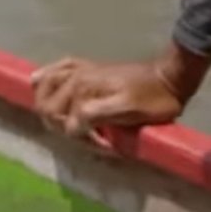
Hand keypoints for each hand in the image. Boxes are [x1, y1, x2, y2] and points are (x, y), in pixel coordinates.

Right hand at [30, 52, 195, 142]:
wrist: (170, 77)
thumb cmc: (152, 100)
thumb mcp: (126, 111)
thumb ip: (94, 116)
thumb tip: (71, 127)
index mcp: (84, 88)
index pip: (64, 122)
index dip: (81, 139)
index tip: (103, 144)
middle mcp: (76, 77)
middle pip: (48, 106)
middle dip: (61, 125)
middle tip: (87, 136)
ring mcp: (80, 70)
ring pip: (45, 86)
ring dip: (47, 105)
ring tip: (63, 121)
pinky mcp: (86, 67)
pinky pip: (57, 69)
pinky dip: (46, 76)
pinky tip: (40, 81)